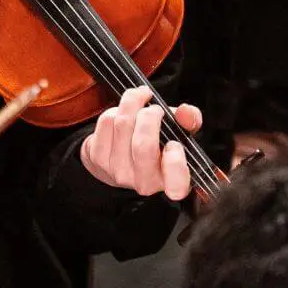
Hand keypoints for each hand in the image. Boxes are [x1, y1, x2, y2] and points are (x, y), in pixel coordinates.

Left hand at [80, 85, 202, 201]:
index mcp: (168, 180)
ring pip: (122, 125)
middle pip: (143, 144)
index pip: (176, 185)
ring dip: (132, 105)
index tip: (174, 144)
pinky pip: (106, 122)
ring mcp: (117, 171)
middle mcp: (143, 182)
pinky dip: (116, 110)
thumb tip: (186, 112)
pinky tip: (123, 112)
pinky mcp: (97, 159)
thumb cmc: (155, 146)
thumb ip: (189, 121)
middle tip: (155, 109)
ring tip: (139, 101)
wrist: (121, 158)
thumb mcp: (179, 134)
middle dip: (150, 116)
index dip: (176, 163)